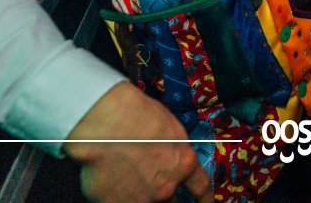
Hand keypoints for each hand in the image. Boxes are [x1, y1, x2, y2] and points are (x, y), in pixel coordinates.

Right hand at [64, 82, 212, 202]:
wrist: (105, 123)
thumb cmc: (137, 115)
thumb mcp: (169, 129)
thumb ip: (173, 152)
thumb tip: (168, 159)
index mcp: (183, 164)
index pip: (201, 188)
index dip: (205, 199)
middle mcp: (166, 187)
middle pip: (172, 201)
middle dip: (166, 193)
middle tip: (154, 181)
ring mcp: (141, 199)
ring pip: (146, 202)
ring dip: (141, 194)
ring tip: (128, 177)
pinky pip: (119, 201)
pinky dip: (116, 195)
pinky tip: (109, 181)